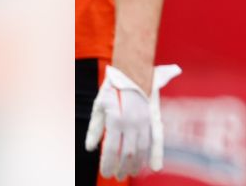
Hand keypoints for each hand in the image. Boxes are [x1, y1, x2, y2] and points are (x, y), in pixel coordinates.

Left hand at [84, 64, 181, 179]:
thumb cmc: (113, 87)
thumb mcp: (99, 105)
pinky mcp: (153, 117)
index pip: (111, 150)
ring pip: (142, 148)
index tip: (106, 173)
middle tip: (118, 176)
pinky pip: (155, 139)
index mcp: (116, 120)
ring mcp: (145, 120)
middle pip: (128, 153)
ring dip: (137, 163)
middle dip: (123, 168)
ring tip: (131, 172)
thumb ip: (94, 128)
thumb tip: (90, 148)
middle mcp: (132, 122)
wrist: (134, 69)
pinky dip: (154, 153)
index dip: (108, 164)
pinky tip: (152, 164)